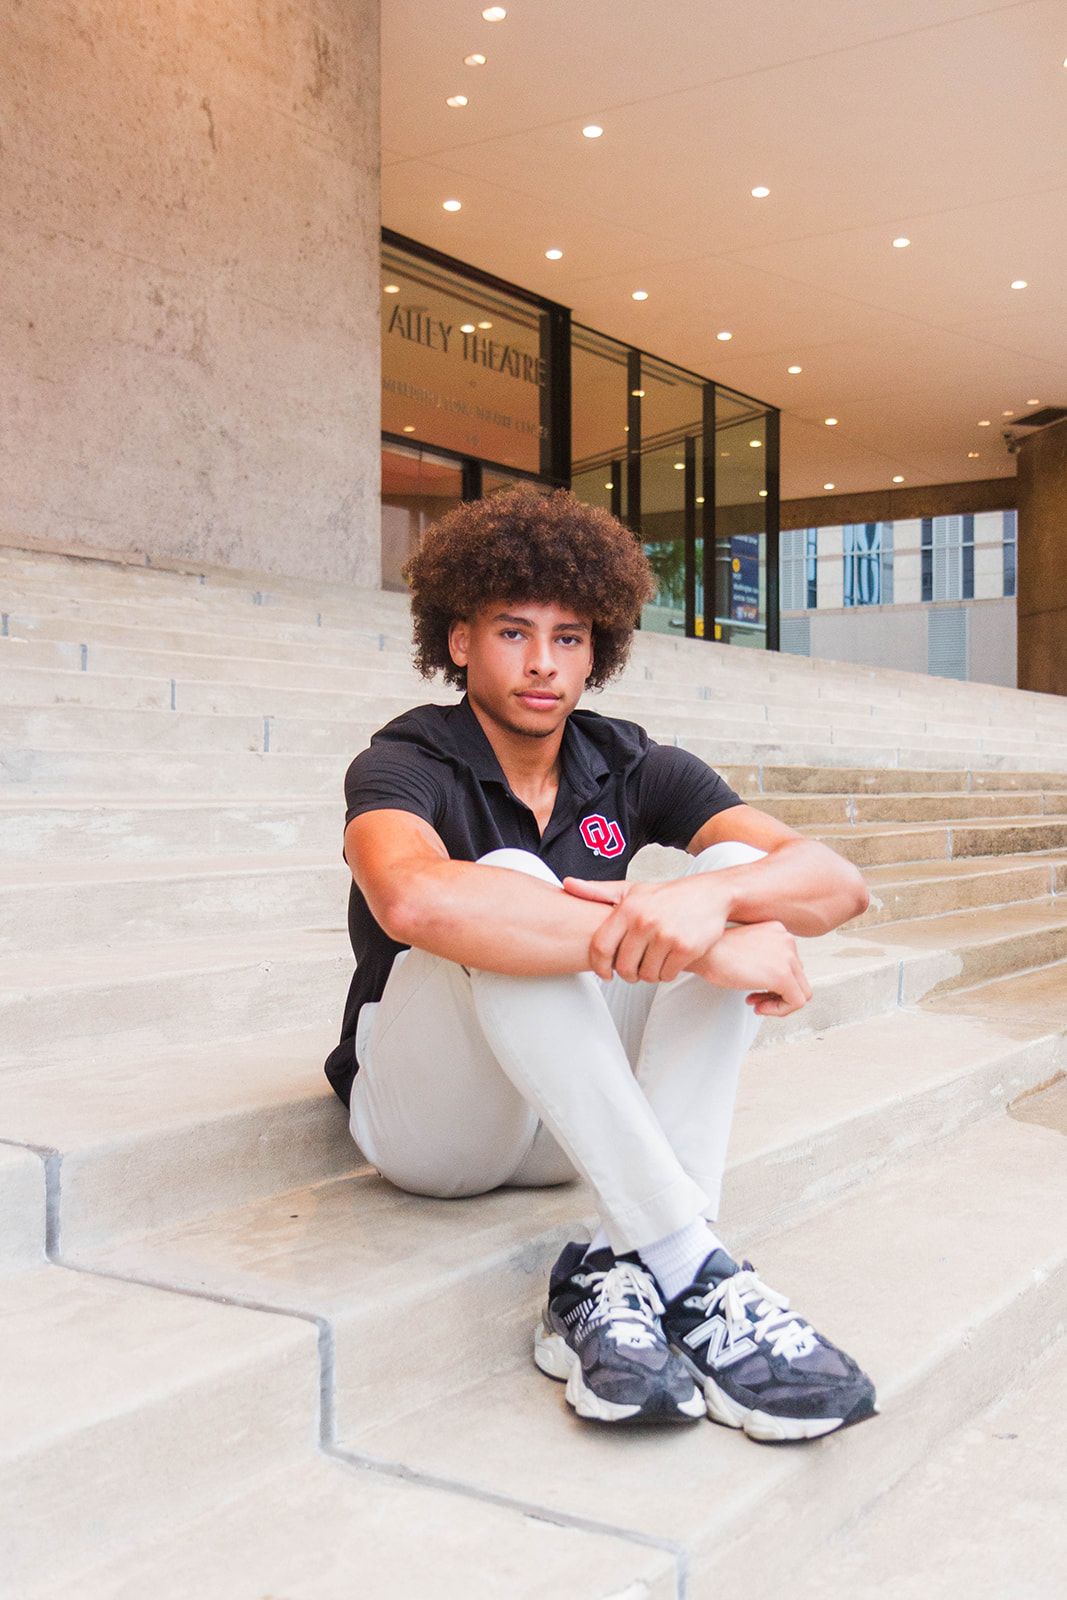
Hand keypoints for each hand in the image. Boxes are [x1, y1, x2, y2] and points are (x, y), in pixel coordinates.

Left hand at [563, 875, 731, 983]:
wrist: (712, 894)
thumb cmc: (666, 895)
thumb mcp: (631, 890)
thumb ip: (598, 892)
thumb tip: (566, 885)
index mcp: (627, 908)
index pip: (601, 948)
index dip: (599, 967)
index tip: (604, 974)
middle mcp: (644, 921)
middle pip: (623, 967)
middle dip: (627, 973)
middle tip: (634, 969)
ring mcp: (666, 935)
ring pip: (646, 974)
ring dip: (648, 974)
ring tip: (653, 962)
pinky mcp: (686, 948)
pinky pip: (667, 975)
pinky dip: (667, 973)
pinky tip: (669, 961)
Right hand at [690, 921, 811, 1016]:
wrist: (703, 951)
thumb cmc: (714, 951)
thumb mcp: (746, 948)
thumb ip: (764, 957)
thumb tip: (775, 982)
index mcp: (779, 930)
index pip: (792, 964)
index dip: (775, 982)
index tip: (755, 989)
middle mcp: (788, 940)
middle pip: (799, 978)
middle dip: (777, 993)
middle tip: (755, 998)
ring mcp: (788, 957)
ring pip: (802, 992)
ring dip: (778, 1003)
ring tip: (757, 1004)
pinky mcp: (783, 975)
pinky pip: (796, 1002)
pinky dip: (778, 1010)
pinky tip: (758, 1007)